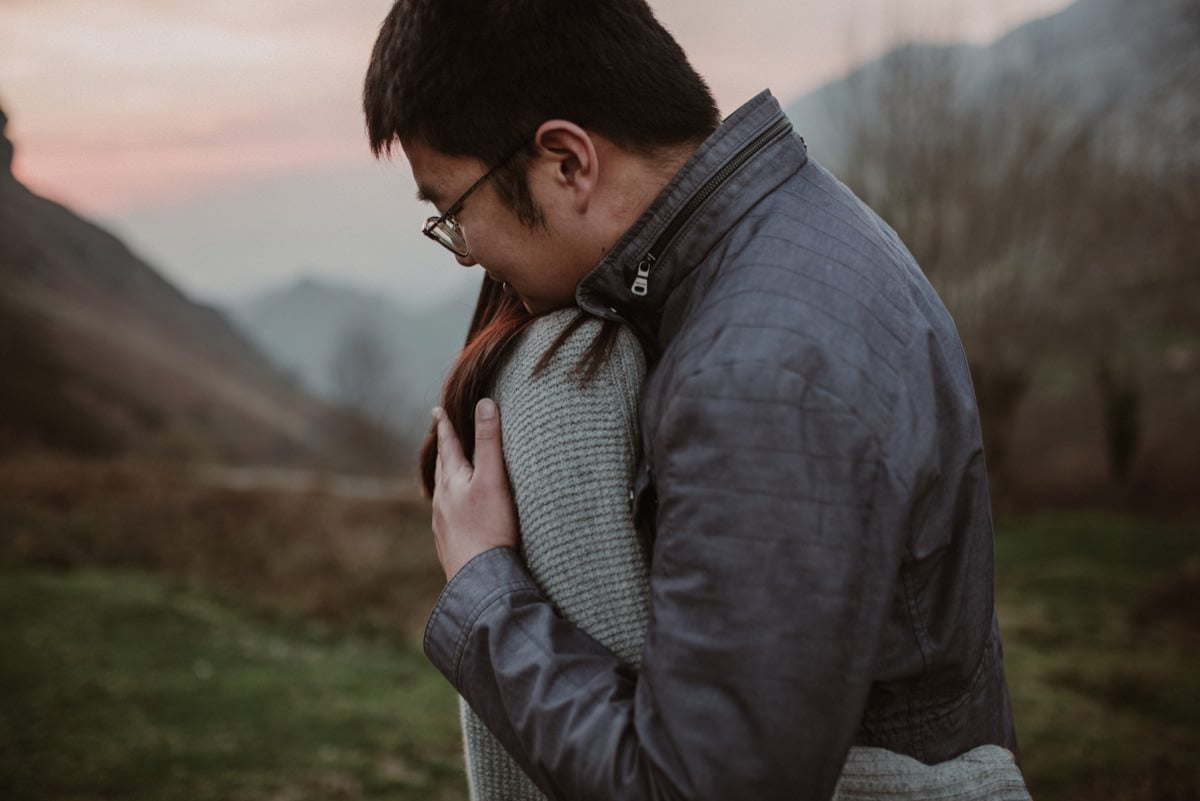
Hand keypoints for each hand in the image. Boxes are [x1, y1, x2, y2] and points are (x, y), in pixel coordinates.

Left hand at [431, 398, 517, 580]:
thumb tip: (485, 402)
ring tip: (448, 473)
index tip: (437, 410)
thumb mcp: (493, 478)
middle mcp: (442, 500)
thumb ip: (489, 441)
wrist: (480, 578)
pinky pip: (446, 517)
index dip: (445, 426)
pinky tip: (455, 515)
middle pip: (441, 468)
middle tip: (442, 436)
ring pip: (442, 494)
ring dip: (445, 478)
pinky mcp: (449, 544)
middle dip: (443, 450)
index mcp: (452, 481)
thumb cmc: (489, 527)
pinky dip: (450, 505)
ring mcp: (443, 524)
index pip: (448, 445)